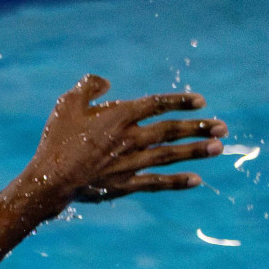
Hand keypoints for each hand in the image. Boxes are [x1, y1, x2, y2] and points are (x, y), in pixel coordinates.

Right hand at [15, 74, 225, 208]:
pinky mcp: (124, 185)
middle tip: (222, 126)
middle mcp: (129, 138)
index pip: (156, 104)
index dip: (180, 101)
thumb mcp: (66, 105)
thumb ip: (88, 87)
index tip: (200, 101)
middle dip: (198, 127)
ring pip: (170, 155)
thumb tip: (107, 83)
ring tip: (218, 147)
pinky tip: (197, 180)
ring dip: (196, 150)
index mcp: (118, 117)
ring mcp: (129, 163)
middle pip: (171, 130)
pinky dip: (177, 182)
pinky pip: (156, 182)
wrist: (47, 181)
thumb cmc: (55, 141)